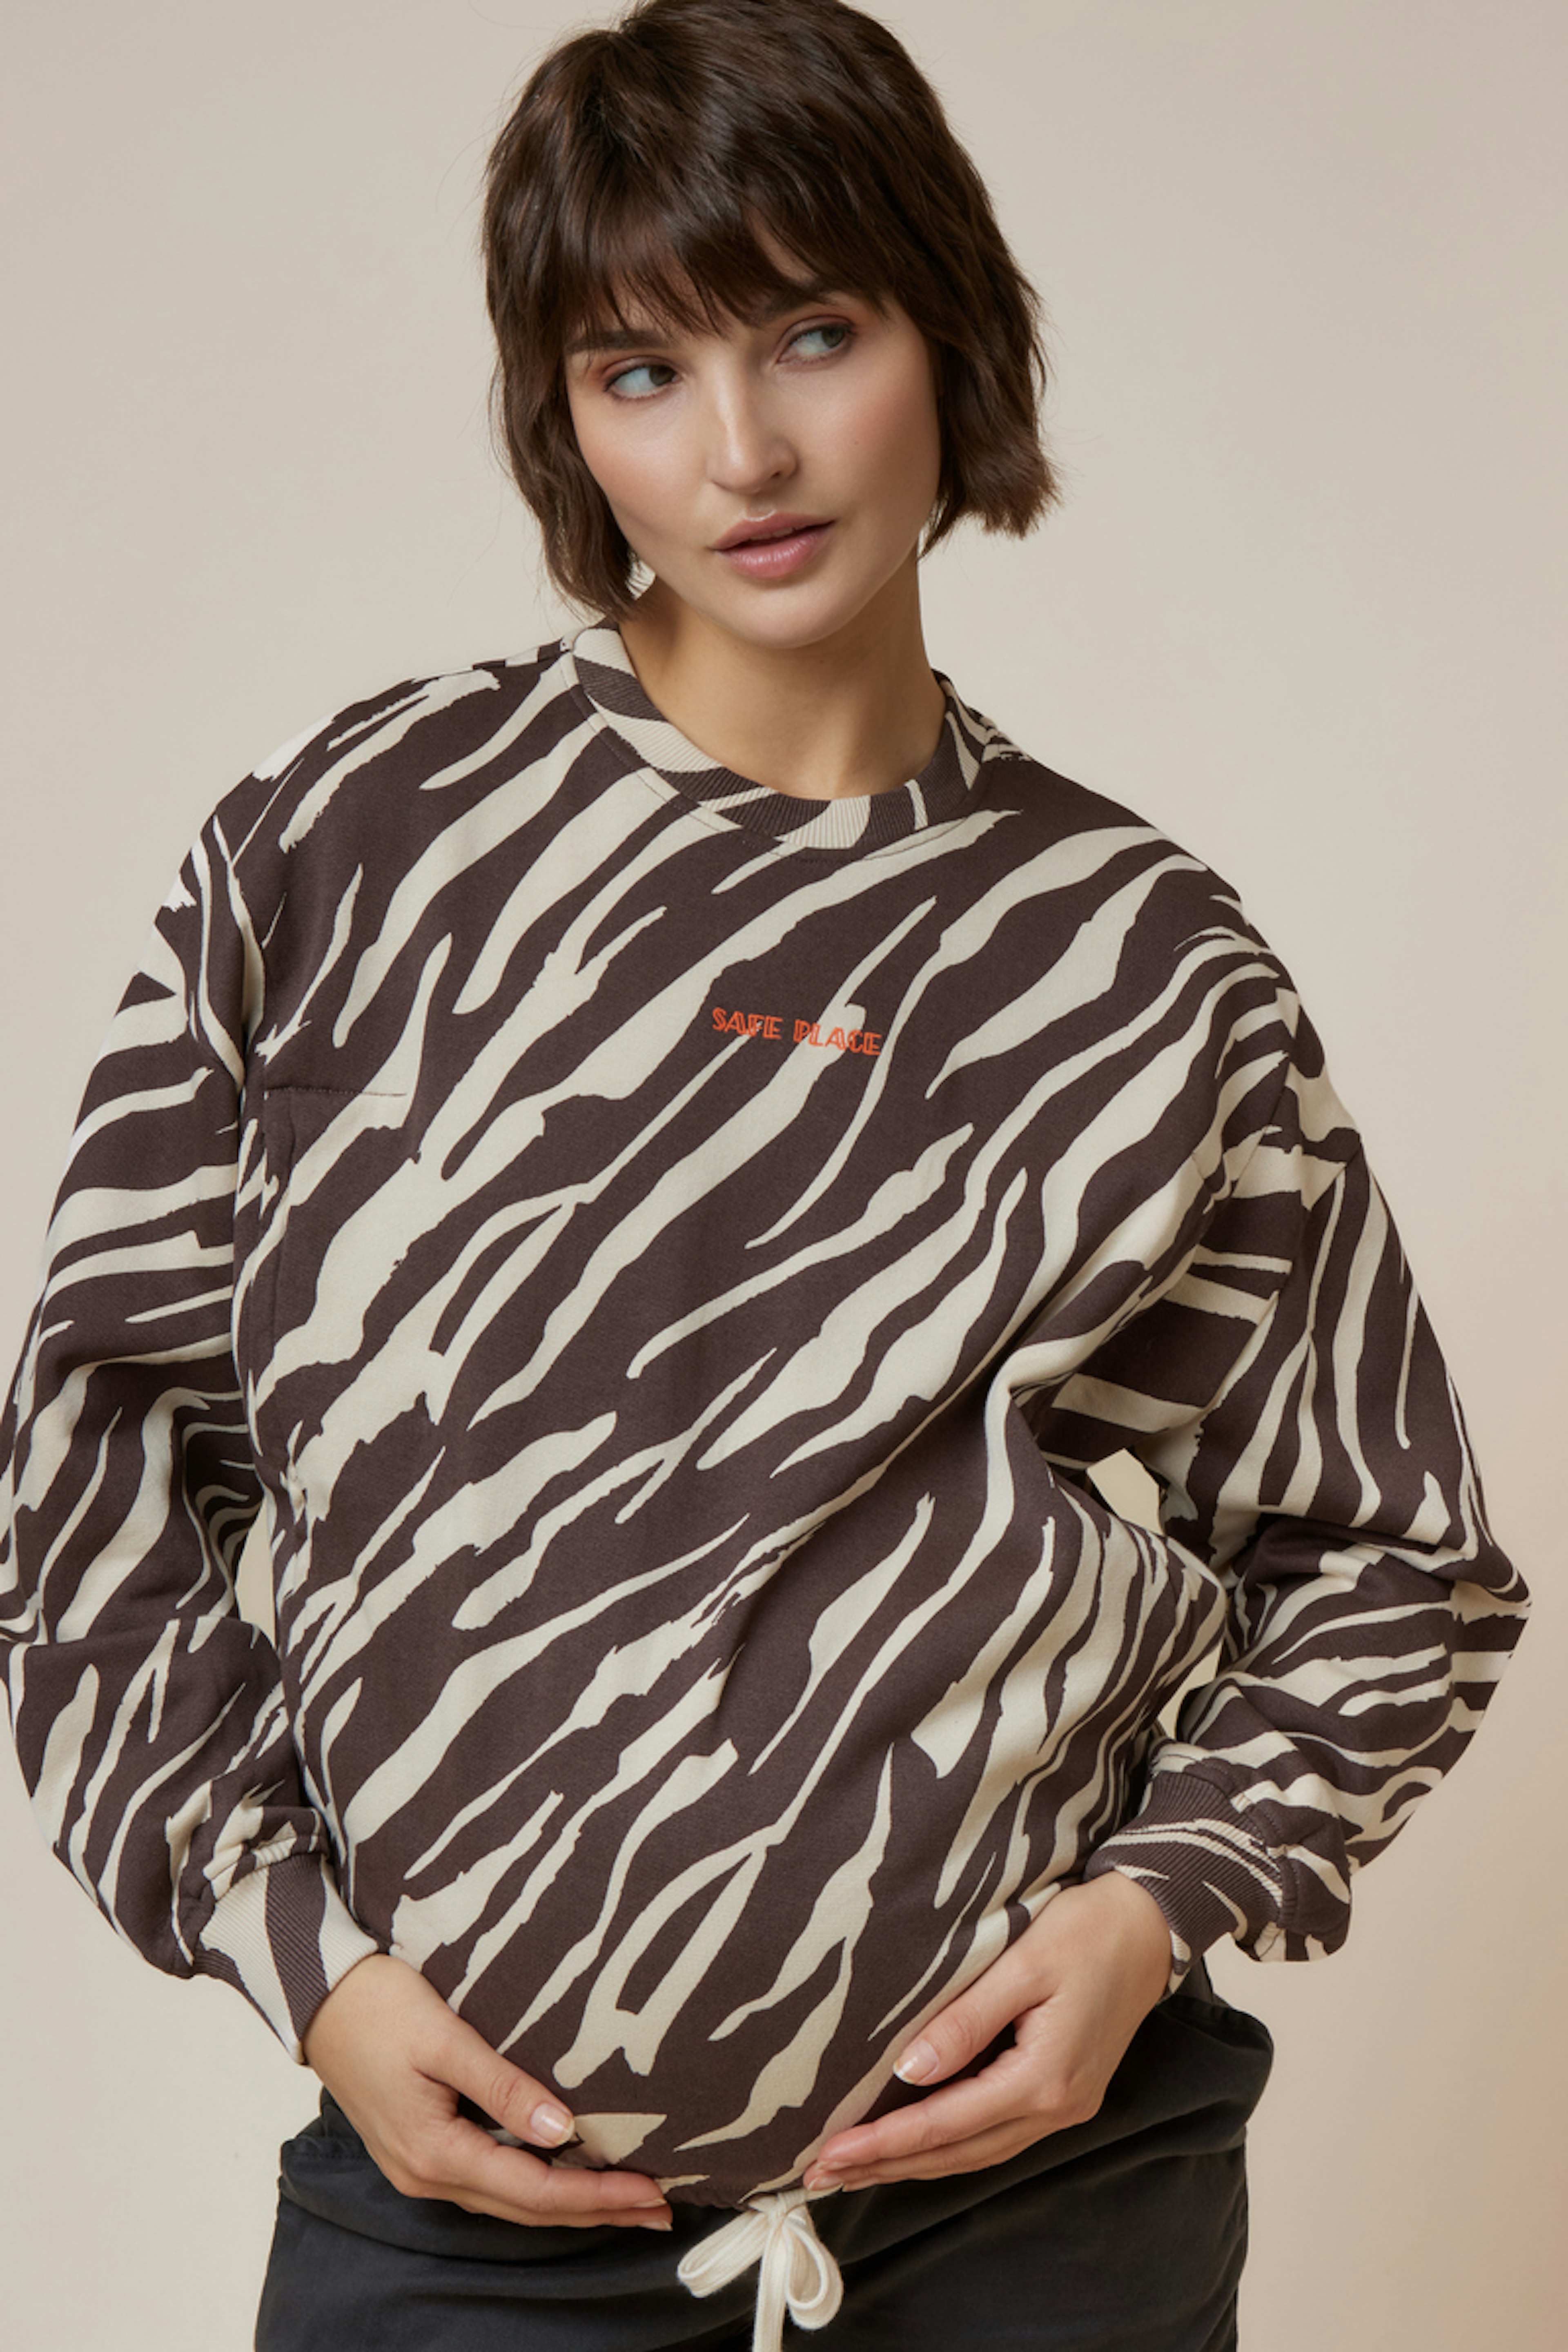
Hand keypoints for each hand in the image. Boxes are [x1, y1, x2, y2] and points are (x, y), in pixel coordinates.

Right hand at [301, 1952, 672, 2229]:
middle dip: (597, 2210)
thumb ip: (502, 2084)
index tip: (652, 2189)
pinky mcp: (422, 2148)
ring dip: (571, 2202)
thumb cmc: (377, 2005)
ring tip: (628, 2196)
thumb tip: (562, 2129)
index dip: (597, 2194)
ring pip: (511, 2200)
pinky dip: (538, 2184)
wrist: (317, 1996)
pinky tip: (567, 2171)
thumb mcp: (444, 2036)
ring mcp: (421, 2168)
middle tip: (661, 2208)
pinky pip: (492, 2181)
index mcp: (435, 2152)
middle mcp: (428, 2174)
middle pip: (528, 2209)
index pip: (535, 2190)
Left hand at [802, 1873, 1172, 2190]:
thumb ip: (965, 2022)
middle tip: (820, 2175)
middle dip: (887, 2166)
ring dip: (914, 2164)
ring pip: (975, 2152)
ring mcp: (1064, 2108)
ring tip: (855, 2168)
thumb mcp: (1022, 1965)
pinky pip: (995, 2136)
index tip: (828, 2155)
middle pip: (957, 2152)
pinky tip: (917, 2145)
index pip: (946, 2124)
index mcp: (1045, 2079)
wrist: (1151, 1927)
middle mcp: (1056, 2108)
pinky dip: (949, 2145)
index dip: (884, 2143)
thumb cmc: (1087, 1932)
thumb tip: (909, 2073)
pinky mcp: (1064, 2095)